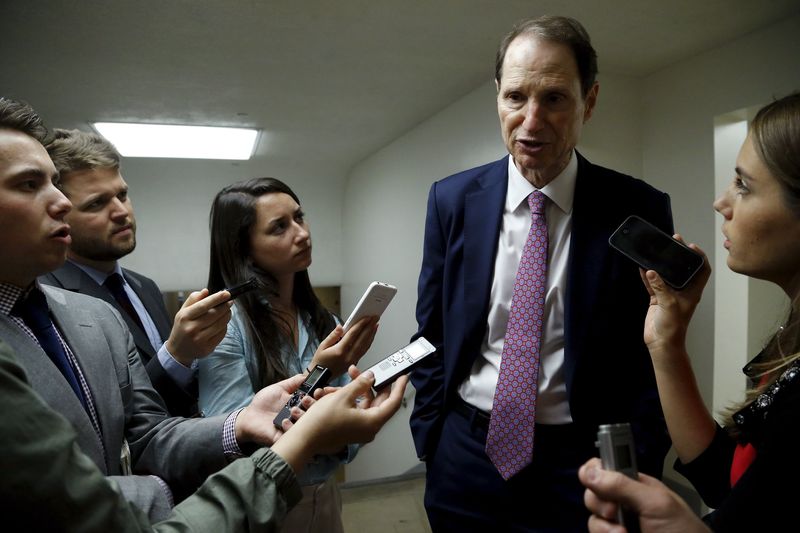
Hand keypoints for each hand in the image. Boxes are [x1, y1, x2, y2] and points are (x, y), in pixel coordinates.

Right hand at [165, 288, 232, 365]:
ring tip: (228, 311)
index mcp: (184, 317)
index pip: (203, 305)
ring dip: (227, 316)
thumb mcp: (182, 311)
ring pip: (220, 324)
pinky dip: (224, 326)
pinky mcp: (207, 348)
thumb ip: (193, 299)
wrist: (178, 350)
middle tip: (230, 302)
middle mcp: (191, 329)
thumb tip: (206, 291)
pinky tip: (223, 323)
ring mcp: (199, 340)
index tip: (226, 293)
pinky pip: (221, 334)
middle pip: (214, 314)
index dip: (217, 298)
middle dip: (225, 306)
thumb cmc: (182, 327)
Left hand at [234, 373, 314, 445]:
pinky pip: (294, 436)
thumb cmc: (264, 402)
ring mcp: (295, 428)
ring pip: (308, 425)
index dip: (324, 396)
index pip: (319, 401)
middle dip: (314, 404)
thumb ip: (294, 382)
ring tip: (293, 410)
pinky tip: (283, 421)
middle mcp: (302, 417)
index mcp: (302, 405)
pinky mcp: (286, 438)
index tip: (321, 390)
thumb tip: (307, 376)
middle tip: (305, 400)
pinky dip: (291, 427)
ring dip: (303, 416)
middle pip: (318, 413)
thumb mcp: (279, 388)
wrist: (249, 416)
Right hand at [272, 370, 407, 471]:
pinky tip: (335, 389)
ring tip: (347, 375)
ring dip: (356, 388)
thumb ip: (360, 384)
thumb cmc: (323, 420)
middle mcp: (369, 427)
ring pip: (364, 403)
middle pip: (378, 401)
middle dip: (371, 383)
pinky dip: (348, 398)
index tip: (403, 375)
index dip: (399, 387)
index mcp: (373, 421)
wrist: (304, 440)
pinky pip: (354, 409)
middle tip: (367, 370)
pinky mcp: (350, 428)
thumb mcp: (343, 396)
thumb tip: (371, 377)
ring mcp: (359, 429)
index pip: (393, 402)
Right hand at [308, 317, 378, 376]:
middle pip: (362, 339)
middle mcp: (348, 356)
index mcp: (340, 351)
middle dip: (369, 327)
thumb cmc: (320, 362)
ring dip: (371, 334)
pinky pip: (364, 351)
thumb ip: (333, 335)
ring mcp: (353, 361)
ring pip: (365, 346)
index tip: (366, 317)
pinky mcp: (354, 363)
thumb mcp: (322, 346)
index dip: (361, 324)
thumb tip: (341, 326)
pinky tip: (371, 336)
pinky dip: (369, 342)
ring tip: (375, 324)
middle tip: (375, 317)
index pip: (353, 335)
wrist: (319, 377)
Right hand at [579, 458, 708, 532]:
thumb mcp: (656, 503)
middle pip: (592, 494)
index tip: (594, 481)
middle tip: (615, 512)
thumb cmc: (683, 531)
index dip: (594, 471)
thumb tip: (589, 472)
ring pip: (593, 519)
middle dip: (599, 503)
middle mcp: (623, 504)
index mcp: (634, 485)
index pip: (604, 469)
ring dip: (603, 527)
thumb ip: (623, 485)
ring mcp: (618, 526)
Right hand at [641, 236, 710, 355]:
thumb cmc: (673, 327)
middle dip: (679, 255)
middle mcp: (682, 291)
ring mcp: (669, 294)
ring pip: (666, 274)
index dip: (699, 257)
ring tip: (657, 250)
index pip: (702, 270)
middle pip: (683, 268)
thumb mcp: (669, 304)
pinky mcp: (657, 299)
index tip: (691, 246)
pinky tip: (641, 267)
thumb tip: (651, 271)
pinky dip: (647, 275)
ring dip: (662, 263)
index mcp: (692, 291)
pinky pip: (652, 283)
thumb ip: (660, 286)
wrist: (662, 343)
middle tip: (674, 241)